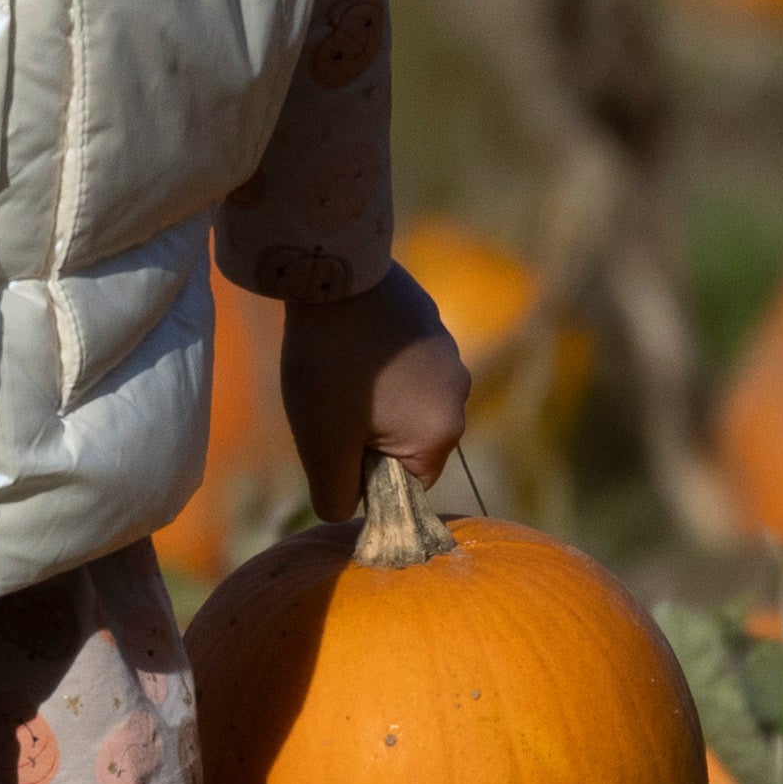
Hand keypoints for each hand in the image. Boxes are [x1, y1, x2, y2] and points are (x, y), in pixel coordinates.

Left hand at [279, 268, 472, 521]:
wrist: (335, 274)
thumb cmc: (330, 366)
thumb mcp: (322, 445)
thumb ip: (334, 495)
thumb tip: (343, 510)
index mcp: (443, 431)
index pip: (407, 484)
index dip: (364, 474)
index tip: (334, 443)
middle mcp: (460, 393)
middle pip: (407, 441)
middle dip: (366, 434)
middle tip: (328, 406)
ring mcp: (449, 353)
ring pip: (403, 400)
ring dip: (370, 396)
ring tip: (336, 370)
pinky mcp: (430, 322)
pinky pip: (401, 363)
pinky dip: (375, 362)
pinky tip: (347, 343)